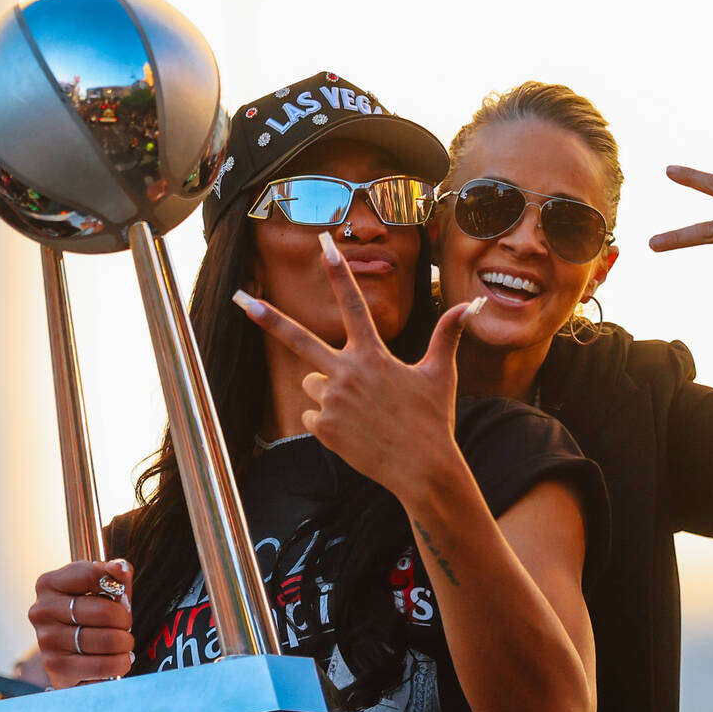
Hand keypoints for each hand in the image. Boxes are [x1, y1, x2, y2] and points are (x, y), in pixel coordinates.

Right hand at [28, 558, 134, 687]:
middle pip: (105, 612)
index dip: (116, 586)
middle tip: (123, 625)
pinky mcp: (56, 668)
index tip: (118, 595)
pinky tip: (116, 660)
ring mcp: (46, 640)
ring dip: (125, 644)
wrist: (71, 652)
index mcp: (49, 583)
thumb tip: (119, 568)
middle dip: (125, 620)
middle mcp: (42, 611)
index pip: (92, 575)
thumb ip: (115, 574)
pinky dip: (119, 664)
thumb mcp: (102, 588)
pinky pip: (103, 666)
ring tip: (122, 643)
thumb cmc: (89, 614)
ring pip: (108, 640)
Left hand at [233, 233, 484, 500]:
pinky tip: (354, 432)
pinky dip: (328, 423)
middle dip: (267, 317)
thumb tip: (472, 304)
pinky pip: (312, 415)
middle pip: (299, 339)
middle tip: (239, 298)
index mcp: (374, 354)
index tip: (323, 242)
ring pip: (313, 384)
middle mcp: (347, 373)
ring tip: (362, 411)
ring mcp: (332, 402)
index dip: (338, 270)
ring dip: (330, 392)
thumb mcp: (441, 374)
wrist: (423, 469)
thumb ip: (447, 335)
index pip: (353, 302)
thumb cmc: (434, 419)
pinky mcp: (323, 429)